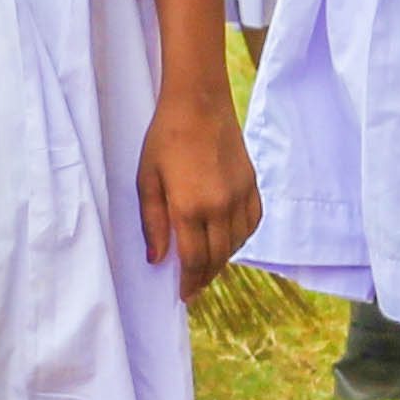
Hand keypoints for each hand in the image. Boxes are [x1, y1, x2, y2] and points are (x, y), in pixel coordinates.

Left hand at [139, 86, 261, 297]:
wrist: (199, 103)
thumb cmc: (165, 139)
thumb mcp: (147, 181)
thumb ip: (153, 223)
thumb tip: (157, 260)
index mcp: (190, 207)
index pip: (194, 260)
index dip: (190, 282)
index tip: (184, 296)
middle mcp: (220, 206)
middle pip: (217, 257)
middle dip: (204, 277)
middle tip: (194, 288)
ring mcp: (240, 195)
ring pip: (237, 244)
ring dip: (222, 259)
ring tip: (206, 266)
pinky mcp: (252, 184)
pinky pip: (252, 223)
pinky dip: (241, 238)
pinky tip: (228, 241)